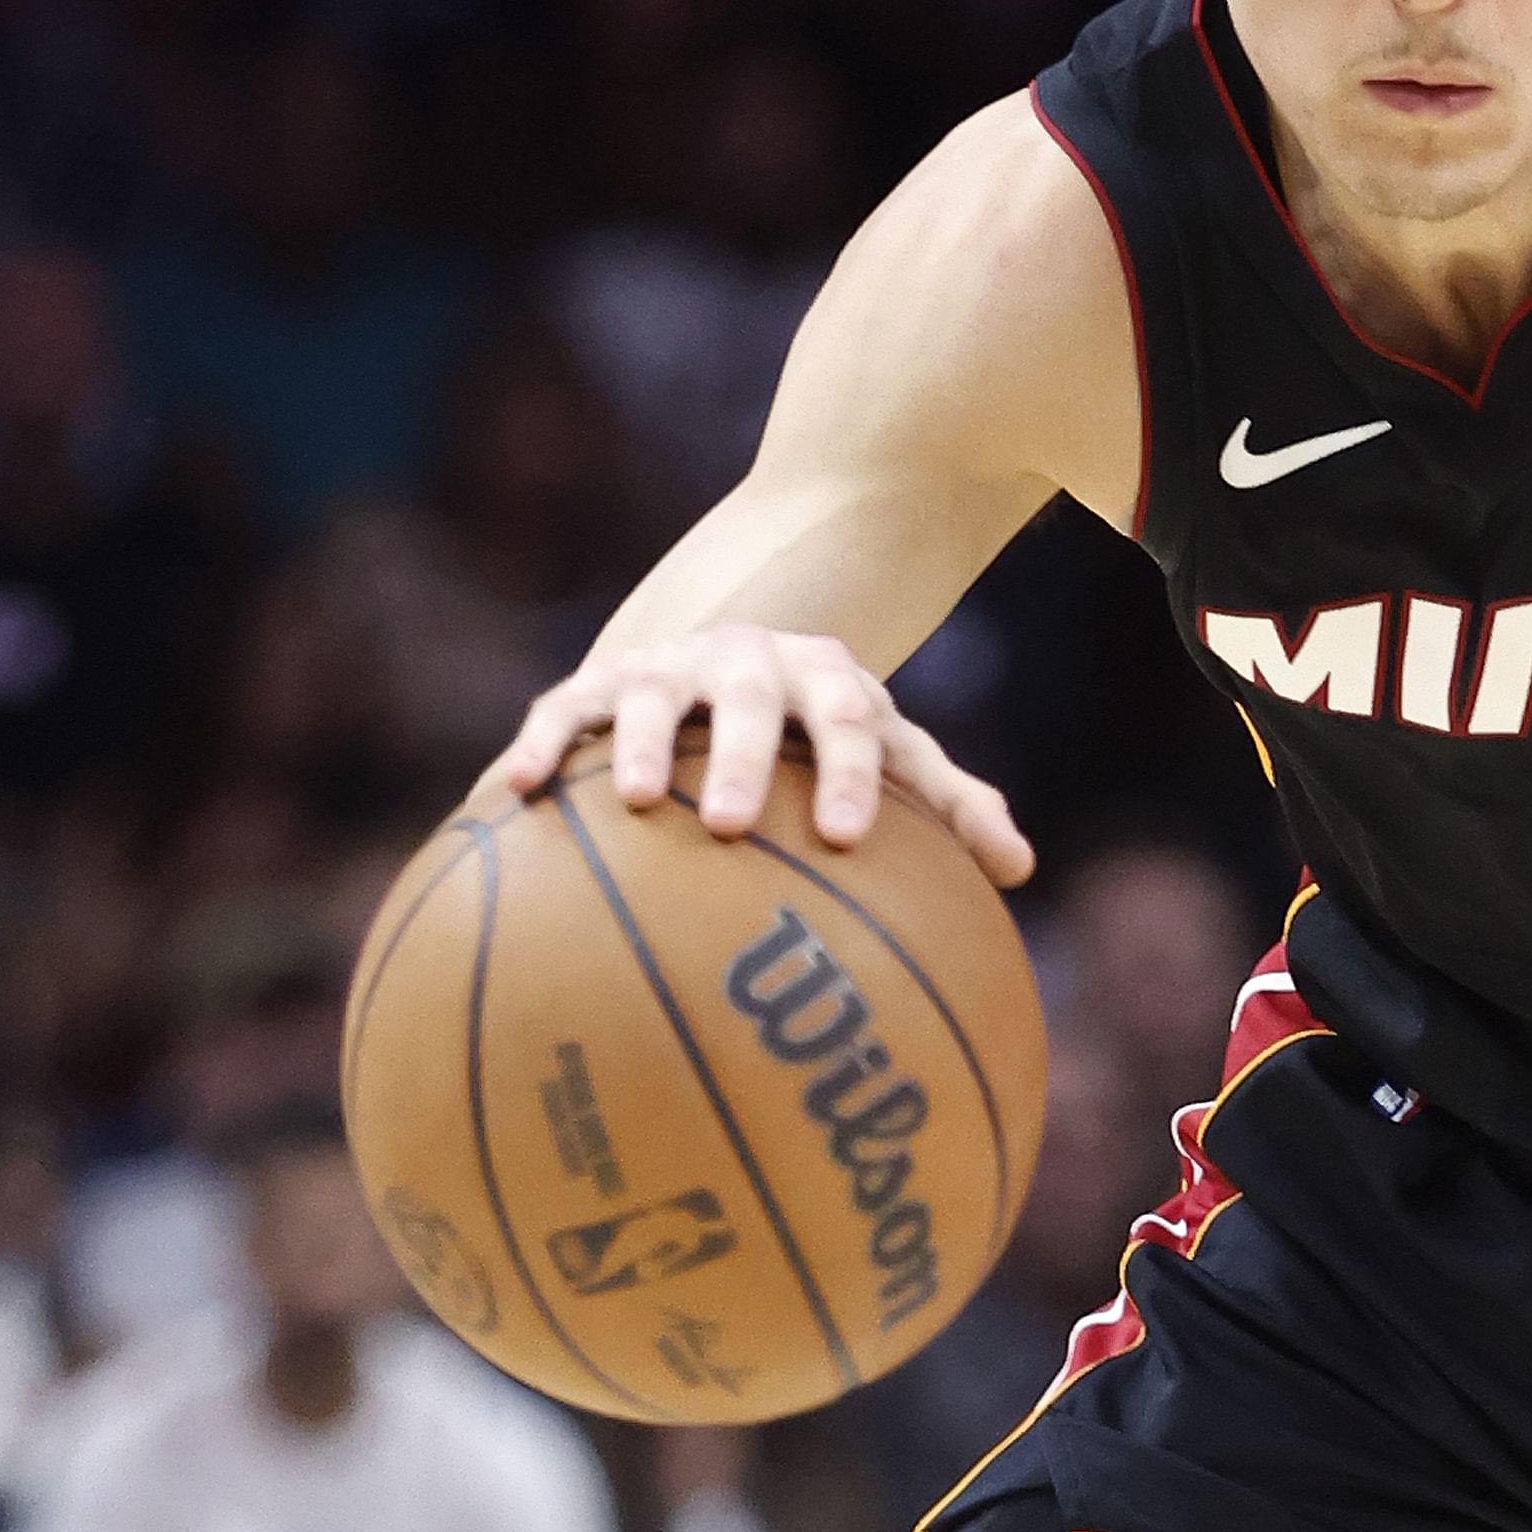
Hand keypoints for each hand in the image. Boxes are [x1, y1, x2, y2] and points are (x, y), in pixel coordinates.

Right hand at [475, 623, 1033, 886]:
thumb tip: (1020, 870)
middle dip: (741, 755)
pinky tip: (511, 795)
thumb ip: (952, 809)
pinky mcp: (595, 685)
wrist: (734, 664)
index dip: (848, 771)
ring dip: (641, 745)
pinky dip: (538, 747)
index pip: (848, 717)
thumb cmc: (824, 741)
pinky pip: (561, 713)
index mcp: (826, 677)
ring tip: (639, 804)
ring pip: (650, 695)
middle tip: (733, 824)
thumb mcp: (892, 761)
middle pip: (748, 697)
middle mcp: (745, 661)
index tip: (844, 833)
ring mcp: (667, 669)